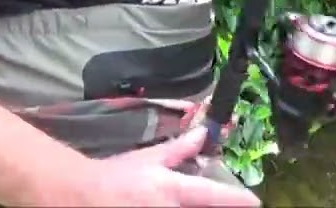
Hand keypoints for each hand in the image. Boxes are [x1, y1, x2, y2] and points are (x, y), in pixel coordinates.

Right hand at [74, 128, 260, 206]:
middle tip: (231, 201)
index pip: (212, 194)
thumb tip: (202, 134)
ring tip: (181, 201)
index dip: (236, 199)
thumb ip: (178, 149)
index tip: (255, 201)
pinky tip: (174, 206)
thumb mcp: (148, 159)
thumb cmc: (116, 176)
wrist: (81, 195)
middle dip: (219, 206)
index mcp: (173, 190)